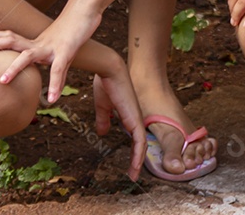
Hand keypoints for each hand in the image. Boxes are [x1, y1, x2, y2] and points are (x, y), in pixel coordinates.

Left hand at [0, 4, 100, 102]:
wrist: (86, 10)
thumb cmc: (73, 28)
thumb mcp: (59, 49)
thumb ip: (52, 65)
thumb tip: (48, 82)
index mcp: (35, 41)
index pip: (10, 37)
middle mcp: (39, 42)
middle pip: (11, 41)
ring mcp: (51, 46)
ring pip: (28, 56)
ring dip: (14, 67)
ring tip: (2, 81)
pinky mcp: (66, 50)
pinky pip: (59, 70)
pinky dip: (55, 84)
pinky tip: (52, 98)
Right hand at [93, 65, 145, 180]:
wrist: (110, 69)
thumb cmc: (106, 84)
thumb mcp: (103, 106)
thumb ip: (103, 119)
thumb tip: (102, 132)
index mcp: (128, 115)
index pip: (135, 137)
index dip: (133, 151)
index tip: (129, 164)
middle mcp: (135, 118)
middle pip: (140, 144)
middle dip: (137, 160)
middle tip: (133, 174)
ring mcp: (136, 119)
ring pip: (141, 145)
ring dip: (138, 161)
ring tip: (133, 175)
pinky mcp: (135, 119)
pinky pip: (139, 141)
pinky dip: (138, 154)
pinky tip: (135, 165)